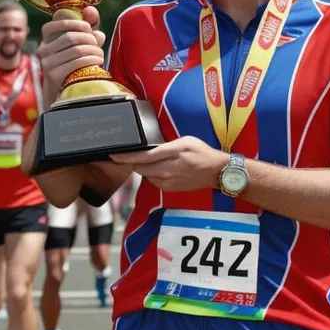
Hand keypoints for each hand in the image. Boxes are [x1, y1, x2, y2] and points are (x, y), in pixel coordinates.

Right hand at [38, 7, 105, 103]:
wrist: (66, 92)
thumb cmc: (75, 64)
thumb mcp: (81, 44)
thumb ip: (87, 27)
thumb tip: (91, 10)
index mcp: (46, 41)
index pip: (51, 25)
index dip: (72, 23)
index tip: (88, 27)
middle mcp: (43, 51)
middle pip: (69, 37)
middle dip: (88, 38)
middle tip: (98, 42)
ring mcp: (47, 64)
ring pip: (76, 50)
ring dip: (93, 50)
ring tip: (100, 54)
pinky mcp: (54, 76)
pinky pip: (77, 63)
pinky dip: (91, 60)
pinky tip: (98, 61)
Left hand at [109, 136, 228, 191]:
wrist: (215, 171)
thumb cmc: (201, 152)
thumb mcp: (185, 141)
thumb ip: (166, 145)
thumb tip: (149, 149)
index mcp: (173, 153)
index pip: (144, 156)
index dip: (126, 157)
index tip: (114, 155)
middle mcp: (169, 169)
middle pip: (140, 167)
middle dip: (134, 161)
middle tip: (137, 155)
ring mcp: (169, 181)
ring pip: (145, 174)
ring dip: (144, 168)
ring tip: (156, 161)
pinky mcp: (169, 188)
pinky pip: (153, 181)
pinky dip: (153, 175)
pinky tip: (162, 169)